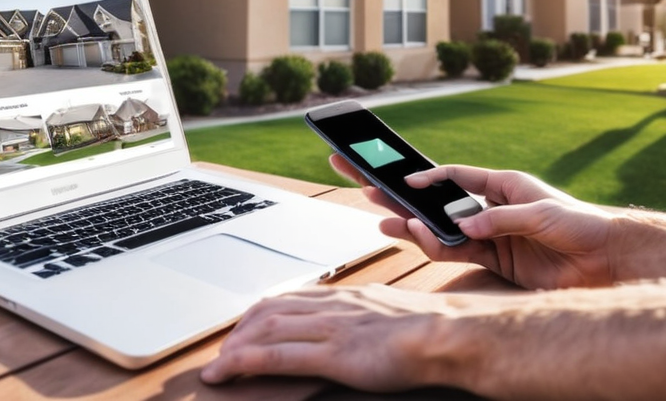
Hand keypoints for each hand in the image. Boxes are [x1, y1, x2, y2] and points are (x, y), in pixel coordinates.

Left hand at [201, 283, 451, 391]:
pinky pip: (279, 354)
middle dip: (241, 330)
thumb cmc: (428, 328)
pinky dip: (247, 361)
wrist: (447, 333)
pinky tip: (228, 370)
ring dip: (236, 346)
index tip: (245, 329)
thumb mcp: (388, 314)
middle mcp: (331, 304)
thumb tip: (356, 330)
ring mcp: (330, 327)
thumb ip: (364, 318)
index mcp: (345, 295)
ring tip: (219, 366)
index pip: (289, 298)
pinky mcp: (333, 353)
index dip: (261, 314)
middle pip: (271, 310)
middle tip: (223, 351)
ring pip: (267, 328)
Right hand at [329, 155, 618, 289]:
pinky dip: (437, 247)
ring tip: (382, 219)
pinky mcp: (496, 261)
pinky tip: (419, 238)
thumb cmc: (582, 224)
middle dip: (400, 194)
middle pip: (437, 199)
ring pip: (440, 228)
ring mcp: (490, 235)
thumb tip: (465, 225)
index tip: (401, 178)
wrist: (610, 262)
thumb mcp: (542, 214)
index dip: (426, 177)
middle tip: (365, 182)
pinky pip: (457, 252)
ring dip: (411, 224)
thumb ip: (501, 220)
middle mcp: (490, 208)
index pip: (454, 176)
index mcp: (501, 184)